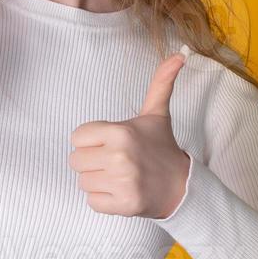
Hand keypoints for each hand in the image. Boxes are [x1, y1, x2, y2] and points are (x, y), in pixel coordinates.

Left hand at [68, 50, 192, 217]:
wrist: (181, 186)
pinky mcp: (123, 205)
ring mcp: (121, 183)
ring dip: (97, 181)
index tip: (111, 144)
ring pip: (82, 182)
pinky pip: (91, 201)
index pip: (77, 137)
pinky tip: (120, 192)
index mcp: (121, 132)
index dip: (91, 141)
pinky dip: (103, 199)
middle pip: (75, 160)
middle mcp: (120, 157)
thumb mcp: (157, 114)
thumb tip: (180, 54)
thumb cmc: (161, 148)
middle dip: (92, 162)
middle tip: (115, 162)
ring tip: (119, 177)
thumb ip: (161, 83)